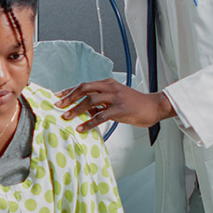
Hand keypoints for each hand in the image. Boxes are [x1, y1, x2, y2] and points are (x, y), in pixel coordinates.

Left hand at [55, 78, 173, 132]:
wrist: (154, 107)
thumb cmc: (135, 104)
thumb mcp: (116, 99)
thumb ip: (100, 103)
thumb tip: (84, 110)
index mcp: (108, 84)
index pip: (85, 85)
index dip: (70, 90)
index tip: (58, 96)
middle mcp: (110, 88)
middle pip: (84, 89)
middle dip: (69, 97)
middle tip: (58, 106)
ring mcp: (116, 98)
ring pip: (90, 101)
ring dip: (76, 110)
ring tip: (67, 117)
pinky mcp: (120, 110)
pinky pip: (101, 116)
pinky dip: (89, 122)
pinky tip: (82, 128)